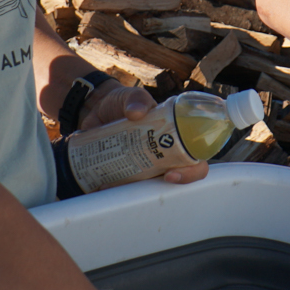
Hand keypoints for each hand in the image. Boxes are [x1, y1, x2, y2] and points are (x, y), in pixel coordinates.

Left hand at [81, 83, 208, 183]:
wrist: (95, 107)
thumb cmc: (122, 102)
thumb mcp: (132, 96)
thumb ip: (136, 99)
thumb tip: (136, 113)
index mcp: (173, 139)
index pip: (194, 160)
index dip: (191, 172)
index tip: (171, 175)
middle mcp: (161, 157)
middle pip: (172, 180)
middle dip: (158, 190)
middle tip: (136, 185)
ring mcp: (141, 166)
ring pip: (145, 189)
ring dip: (132, 193)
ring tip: (111, 185)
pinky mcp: (120, 171)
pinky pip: (122, 188)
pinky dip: (114, 191)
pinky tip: (101, 186)